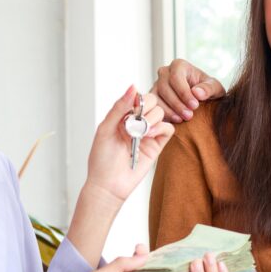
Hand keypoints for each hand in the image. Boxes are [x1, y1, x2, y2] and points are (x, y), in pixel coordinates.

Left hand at [84, 86, 174, 202]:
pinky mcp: (157, 145)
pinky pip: (169, 129)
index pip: (138, 96)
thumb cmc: (102, 159)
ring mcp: (148, 133)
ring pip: (161, 113)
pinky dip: (161, 128)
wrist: (109, 185)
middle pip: (153, 101)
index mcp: (123, 116)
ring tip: (141, 133)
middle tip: (137, 122)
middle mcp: (137, 122)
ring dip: (152, 119)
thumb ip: (119, 107)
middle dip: (147, 108)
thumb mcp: (106, 128)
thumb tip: (133, 87)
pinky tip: (149, 136)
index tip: (133, 109)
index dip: (139, 98)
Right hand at [152, 59, 225, 122]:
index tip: (194, 105)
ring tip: (182, 119)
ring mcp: (156, 85)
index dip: (184, 92)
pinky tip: (174, 121)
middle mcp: (164, 72)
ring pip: (156, 97)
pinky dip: (163, 114)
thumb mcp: (214, 88)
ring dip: (169, 110)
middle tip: (189, 116)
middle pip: (165, 87)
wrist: (200, 99)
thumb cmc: (207, 90)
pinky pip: (153, 106)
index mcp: (179, 65)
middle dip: (177, 103)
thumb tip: (197, 93)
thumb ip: (208, 88)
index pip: (176, 77)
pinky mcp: (153, 98)